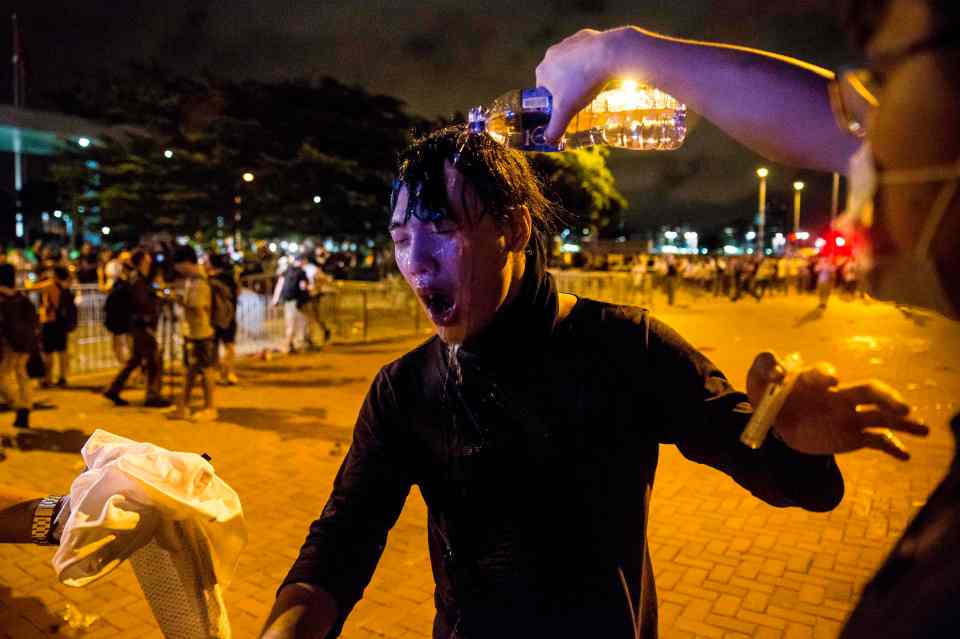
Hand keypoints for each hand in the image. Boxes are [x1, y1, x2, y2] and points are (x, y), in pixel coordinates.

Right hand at [536, 28, 631, 143]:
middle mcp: (551, 54)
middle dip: (566, 88)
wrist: (609, 54)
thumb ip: (555, 128)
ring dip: (578, 74)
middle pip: (557, 77)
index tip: (566, 108)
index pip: (543, 92)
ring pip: (571, 64)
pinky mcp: (585, 36)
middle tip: (581, 99)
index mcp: (542, 71)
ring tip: (592, 85)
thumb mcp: (566, 111)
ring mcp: (568, 43)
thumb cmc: (583, 82)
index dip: (554, 102)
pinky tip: (601, 70)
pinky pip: (585, 52)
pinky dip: (591, 61)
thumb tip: (548, 141)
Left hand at [746, 352, 927, 459]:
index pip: (825, 373)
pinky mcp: (853, 435)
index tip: (829, 381)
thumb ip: (762, 367)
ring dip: (902, 421)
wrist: (777, 425)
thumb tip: (776, 365)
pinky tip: (905, 455)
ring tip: (921, 427)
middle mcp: (839, 395)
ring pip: (880, 415)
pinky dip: (892, 446)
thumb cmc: (770, 396)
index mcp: (815, 380)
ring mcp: (849, 415)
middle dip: (885, 396)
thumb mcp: (758, 382)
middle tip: (900, 407)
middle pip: (868, 390)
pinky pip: (877, 440)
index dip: (826, 374)